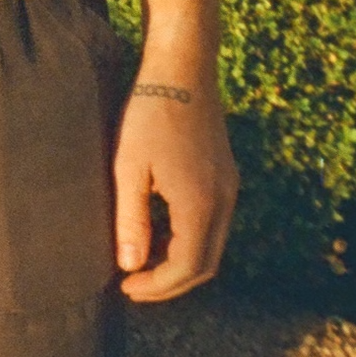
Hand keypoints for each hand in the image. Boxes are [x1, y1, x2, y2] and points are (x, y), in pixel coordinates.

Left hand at [113, 71, 237, 302]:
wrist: (183, 69)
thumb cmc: (149, 114)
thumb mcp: (128, 168)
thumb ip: (131, 220)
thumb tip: (130, 267)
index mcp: (200, 203)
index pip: (186, 268)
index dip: (156, 287)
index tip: (125, 287)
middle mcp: (224, 200)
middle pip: (205, 265)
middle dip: (170, 283)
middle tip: (134, 285)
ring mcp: (230, 187)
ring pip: (212, 246)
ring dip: (181, 262)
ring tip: (143, 263)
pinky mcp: (227, 176)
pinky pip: (214, 223)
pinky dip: (190, 240)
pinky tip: (161, 233)